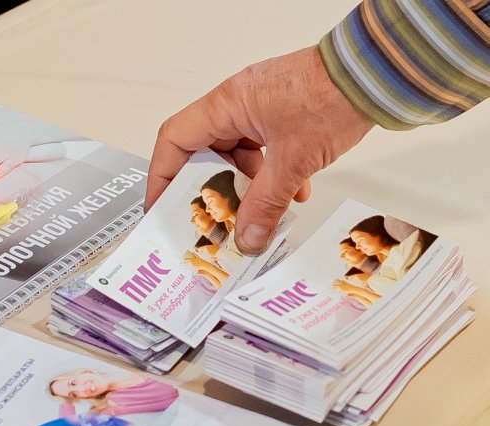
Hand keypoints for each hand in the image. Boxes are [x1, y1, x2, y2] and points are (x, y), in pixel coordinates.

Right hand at [147, 46, 373, 253]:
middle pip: (204, 152)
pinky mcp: (284, 114)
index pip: (174, 141)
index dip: (162, 176)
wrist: (379, 74)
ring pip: (236, 154)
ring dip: (245, 186)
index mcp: (226, 105)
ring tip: (255, 213)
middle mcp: (237, 103)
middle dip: (208, 190)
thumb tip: (246, 237)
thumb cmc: (333, 96)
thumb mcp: (292, 162)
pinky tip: (292, 196)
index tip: (161, 207)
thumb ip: (265, 204)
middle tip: (210, 219)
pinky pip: (264, 151)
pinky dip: (272, 177)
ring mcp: (260, 108)